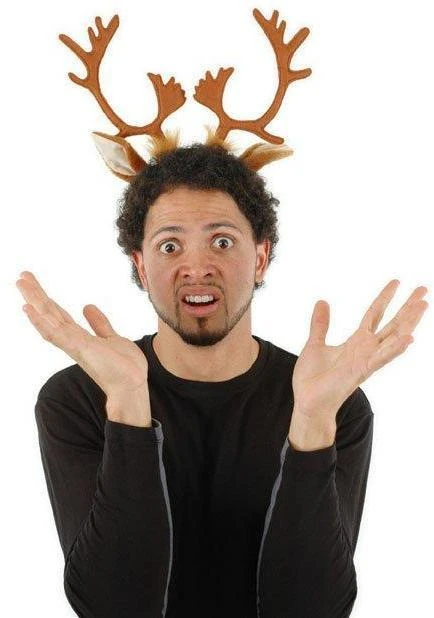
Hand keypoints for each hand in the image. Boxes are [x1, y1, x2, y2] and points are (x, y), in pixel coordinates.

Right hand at [16, 271, 148, 401]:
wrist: (132, 386)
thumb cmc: (123, 367)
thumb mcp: (112, 338)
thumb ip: (99, 324)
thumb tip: (87, 306)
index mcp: (79, 337)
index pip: (58, 314)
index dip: (46, 299)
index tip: (33, 283)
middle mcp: (72, 340)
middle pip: (50, 313)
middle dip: (36, 295)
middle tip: (21, 277)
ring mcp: (74, 344)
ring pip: (49, 319)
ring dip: (34, 301)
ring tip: (21, 284)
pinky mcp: (80, 349)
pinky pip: (56, 333)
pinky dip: (42, 322)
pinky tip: (30, 310)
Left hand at [292, 279, 428, 421]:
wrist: (307, 403)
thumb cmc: (312, 379)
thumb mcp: (314, 344)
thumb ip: (320, 324)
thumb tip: (322, 301)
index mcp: (356, 342)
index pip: (374, 314)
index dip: (385, 298)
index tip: (397, 282)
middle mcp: (366, 350)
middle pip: (392, 323)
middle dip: (408, 307)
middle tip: (424, 289)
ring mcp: (366, 360)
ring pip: (393, 338)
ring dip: (409, 322)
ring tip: (423, 305)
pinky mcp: (361, 372)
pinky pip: (381, 358)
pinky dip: (395, 348)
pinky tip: (409, 338)